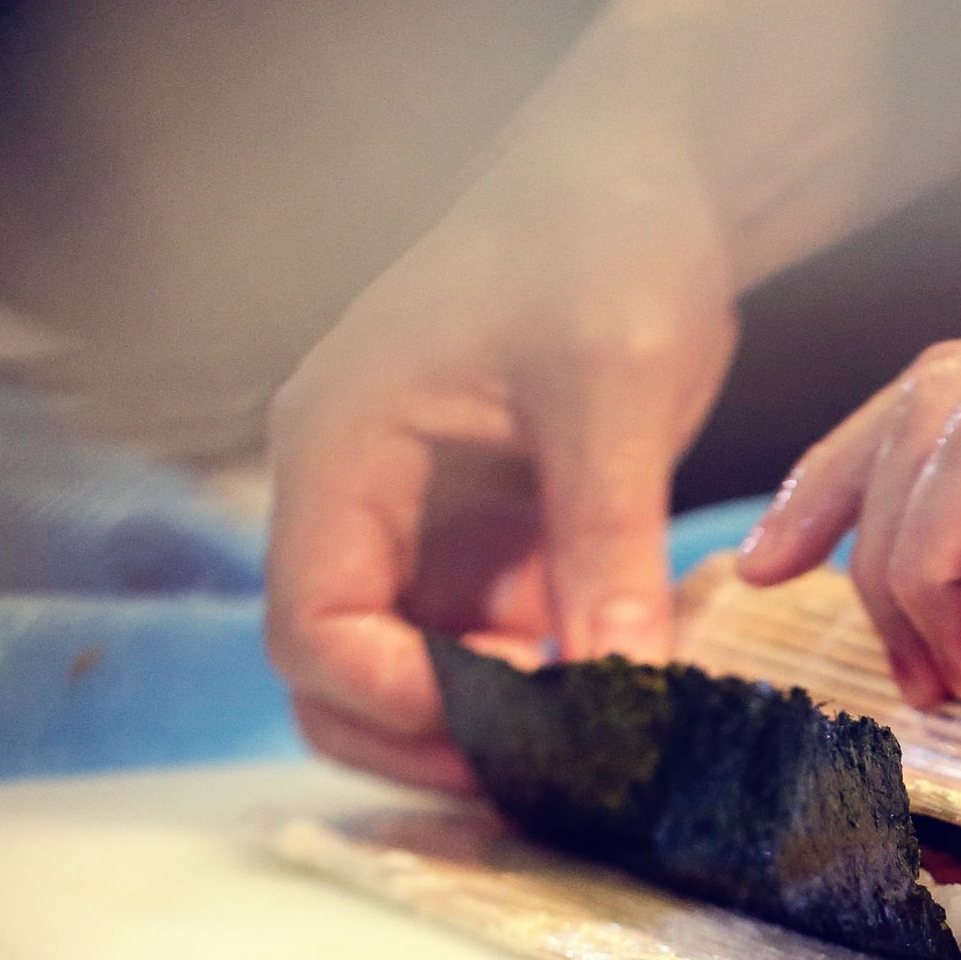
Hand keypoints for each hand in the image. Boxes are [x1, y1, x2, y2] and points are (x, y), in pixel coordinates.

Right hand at [265, 134, 738, 789]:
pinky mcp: (484, 537)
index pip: (313, 627)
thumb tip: (623, 687)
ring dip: (479, 732)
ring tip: (590, 757)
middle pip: (334, 676)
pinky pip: (479, 648)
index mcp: (338, 446)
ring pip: (405, 676)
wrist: (647, 177)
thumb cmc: (606, 240)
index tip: (514, 734)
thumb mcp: (614, 389)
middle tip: (552, 783)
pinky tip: (612, 710)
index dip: (398, 702)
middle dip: (425, 742)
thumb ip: (605, 540)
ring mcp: (414, 523)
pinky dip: (530, 695)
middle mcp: (353, 495)